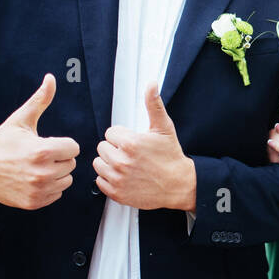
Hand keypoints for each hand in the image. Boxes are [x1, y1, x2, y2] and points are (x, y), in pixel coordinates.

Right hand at [0, 73, 79, 209]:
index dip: (62, 143)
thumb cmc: (2, 141)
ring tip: (36, 167)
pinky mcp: (34, 203)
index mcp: (42, 151)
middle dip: (59, 158)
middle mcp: (43, 173)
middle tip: (39, 155)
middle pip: (71, 164)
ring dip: (56, 174)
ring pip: (66, 180)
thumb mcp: (21, 119)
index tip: (47, 143)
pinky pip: (57, 194)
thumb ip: (40, 100)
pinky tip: (33, 179)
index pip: (74, 148)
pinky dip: (49, 188)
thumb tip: (51, 78)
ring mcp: (38, 190)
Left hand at [94, 82, 195, 210]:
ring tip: (126, 165)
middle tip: (131, 154)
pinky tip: (123, 177)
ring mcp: (118, 178)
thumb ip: (154, 104)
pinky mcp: (116, 193)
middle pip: (102, 148)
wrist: (179, 185)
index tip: (133, 142)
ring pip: (99, 164)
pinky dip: (108, 179)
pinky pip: (99, 182)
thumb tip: (152, 84)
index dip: (122, 136)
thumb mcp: (164, 128)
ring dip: (109, 163)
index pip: (110, 133)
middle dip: (115, 149)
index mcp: (130, 143)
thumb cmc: (171, 157)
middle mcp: (121, 161)